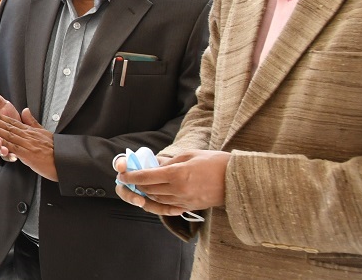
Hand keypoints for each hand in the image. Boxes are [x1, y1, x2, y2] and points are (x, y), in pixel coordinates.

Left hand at [0, 105, 56, 181]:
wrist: (66, 161)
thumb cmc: (56, 150)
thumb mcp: (44, 132)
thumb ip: (33, 122)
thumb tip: (25, 110)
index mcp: (31, 131)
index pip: (13, 122)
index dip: (0, 117)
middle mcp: (28, 136)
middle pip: (9, 127)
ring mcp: (28, 145)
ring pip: (9, 135)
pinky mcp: (28, 155)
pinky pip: (14, 148)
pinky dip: (4, 143)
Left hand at [114, 149, 229, 214]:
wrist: (238, 179)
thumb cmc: (215, 162)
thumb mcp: (189, 155)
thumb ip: (169, 162)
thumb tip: (154, 166)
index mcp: (177, 174)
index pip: (146, 177)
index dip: (132, 176)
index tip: (123, 174)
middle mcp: (179, 189)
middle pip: (149, 190)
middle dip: (137, 184)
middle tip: (130, 179)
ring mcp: (185, 200)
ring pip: (157, 199)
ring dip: (146, 193)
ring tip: (140, 186)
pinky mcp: (191, 206)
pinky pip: (169, 207)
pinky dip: (159, 202)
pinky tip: (155, 197)